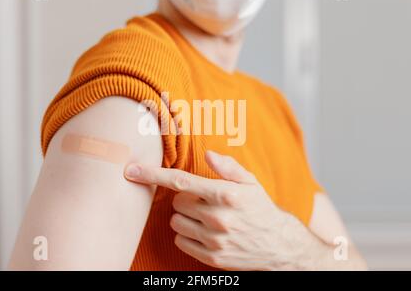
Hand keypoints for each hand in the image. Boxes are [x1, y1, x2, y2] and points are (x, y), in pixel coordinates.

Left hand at [124, 150, 306, 270]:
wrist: (278, 244)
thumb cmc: (260, 207)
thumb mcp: (250, 182)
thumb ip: (227, 166)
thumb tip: (208, 154)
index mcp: (226, 194)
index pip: (180, 181)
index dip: (152, 174)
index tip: (131, 170)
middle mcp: (218, 217)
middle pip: (176, 202)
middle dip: (185, 198)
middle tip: (203, 200)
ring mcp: (214, 239)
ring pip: (176, 222)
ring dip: (184, 217)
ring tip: (204, 217)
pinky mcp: (212, 256)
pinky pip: (181, 241)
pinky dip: (187, 235)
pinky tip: (204, 231)